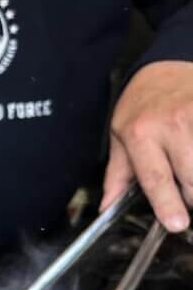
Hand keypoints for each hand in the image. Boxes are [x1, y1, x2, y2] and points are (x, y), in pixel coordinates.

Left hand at [103, 60, 192, 233]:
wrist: (165, 66)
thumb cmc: (141, 105)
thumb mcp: (119, 137)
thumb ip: (116, 176)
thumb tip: (106, 208)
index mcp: (140, 134)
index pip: (155, 177)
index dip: (168, 204)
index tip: (177, 223)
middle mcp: (172, 123)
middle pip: (191, 177)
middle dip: (192, 196)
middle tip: (187, 197)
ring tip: (189, 173)